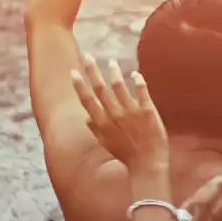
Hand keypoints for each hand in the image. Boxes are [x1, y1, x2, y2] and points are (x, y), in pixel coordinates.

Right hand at [70, 57, 169, 171]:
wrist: (147, 164)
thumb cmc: (127, 155)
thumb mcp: (106, 143)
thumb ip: (95, 129)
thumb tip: (86, 117)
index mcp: (103, 123)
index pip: (88, 100)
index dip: (79, 85)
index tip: (73, 72)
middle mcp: (114, 115)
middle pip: (100, 89)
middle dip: (92, 71)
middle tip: (87, 56)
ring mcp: (131, 112)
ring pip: (119, 87)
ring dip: (114, 72)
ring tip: (111, 62)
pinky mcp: (147, 112)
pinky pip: (142, 92)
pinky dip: (138, 81)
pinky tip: (135, 73)